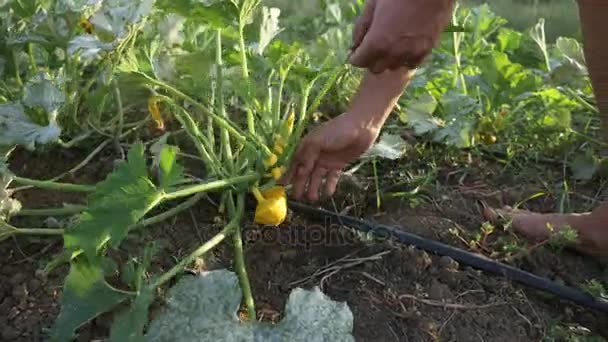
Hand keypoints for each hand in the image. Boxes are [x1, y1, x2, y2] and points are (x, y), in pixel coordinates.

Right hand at [281, 69, 411, 201]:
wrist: (362, 127)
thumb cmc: (337, 130)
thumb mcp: (318, 141)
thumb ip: (307, 156)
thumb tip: (299, 171)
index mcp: (307, 146)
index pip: (294, 162)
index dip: (288, 174)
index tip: (281, 186)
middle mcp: (315, 154)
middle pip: (305, 172)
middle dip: (300, 184)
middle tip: (297, 198)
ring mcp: (327, 160)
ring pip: (317, 177)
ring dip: (313, 187)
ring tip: (312, 199)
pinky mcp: (339, 165)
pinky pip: (332, 178)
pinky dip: (329, 185)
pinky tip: (327, 194)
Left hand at [349, 0, 453, 72]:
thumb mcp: (372, 5)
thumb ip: (361, 28)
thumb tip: (354, 46)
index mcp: (377, 41)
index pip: (358, 62)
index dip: (355, 56)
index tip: (356, 51)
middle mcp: (393, 52)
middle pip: (375, 68)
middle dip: (370, 59)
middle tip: (372, 47)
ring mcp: (411, 53)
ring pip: (393, 67)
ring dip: (388, 59)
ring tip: (390, 44)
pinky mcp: (427, 50)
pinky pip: (411, 64)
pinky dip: (405, 58)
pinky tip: (404, 46)